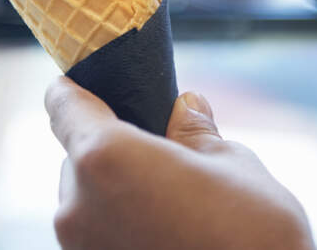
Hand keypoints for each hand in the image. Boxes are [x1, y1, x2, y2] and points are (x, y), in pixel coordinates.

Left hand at [45, 77, 314, 249]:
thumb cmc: (253, 236)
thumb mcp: (234, 166)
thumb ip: (195, 133)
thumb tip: (185, 107)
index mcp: (104, 158)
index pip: (64, 104)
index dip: (77, 88)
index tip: (94, 83)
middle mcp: (77, 206)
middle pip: (79, 156)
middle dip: (114, 149)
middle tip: (163, 155)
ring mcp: (81, 249)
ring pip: (87, 200)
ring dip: (118, 193)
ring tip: (174, 205)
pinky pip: (99, 236)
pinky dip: (123, 226)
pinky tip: (168, 233)